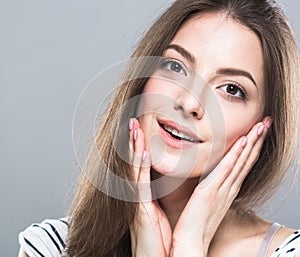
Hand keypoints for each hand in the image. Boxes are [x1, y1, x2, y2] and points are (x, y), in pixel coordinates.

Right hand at [129, 118, 171, 256]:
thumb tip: (164, 182)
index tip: (141, 128)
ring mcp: (136, 201)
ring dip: (133, 147)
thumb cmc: (158, 241)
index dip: (139, 145)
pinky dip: (138, 167)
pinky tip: (141, 152)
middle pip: (133, 162)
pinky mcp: (139, 210)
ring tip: (134, 128)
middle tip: (133, 120)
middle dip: (133, 141)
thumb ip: (157, 196)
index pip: (140, 165)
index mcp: (143, 195)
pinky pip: (139, 184)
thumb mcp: (158, 213)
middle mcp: (136, 195)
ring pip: (133, 168)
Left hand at [171, 117, 271, 256]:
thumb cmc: (197, 221)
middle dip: (258, 140)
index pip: (244, 163)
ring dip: (252, 142)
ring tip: (261, 126)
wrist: (190, 241)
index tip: (259, 131)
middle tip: (267, 122)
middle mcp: (230, 187)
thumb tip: (213, 176)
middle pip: (247, 159)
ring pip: (241, 161)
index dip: (253, 146)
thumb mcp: (209, 200)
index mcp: (229, 189)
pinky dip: (236, 156)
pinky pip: (226, 170)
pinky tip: (243, 142)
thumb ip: (213, 186)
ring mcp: (222, 189)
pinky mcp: (211, 191)